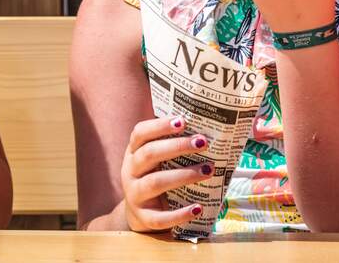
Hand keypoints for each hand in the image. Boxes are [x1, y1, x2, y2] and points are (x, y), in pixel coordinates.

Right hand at [120, 116, 214, 231]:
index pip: (140, 133)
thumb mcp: (158, 161)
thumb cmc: (156, 177)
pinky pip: (161, 218)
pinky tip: (198, 208)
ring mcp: (134, 195)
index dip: (159, 125)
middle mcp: (130, 171)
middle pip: (149, 154)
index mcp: (134, 152)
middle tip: (203, 142)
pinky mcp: (144, 218)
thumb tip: (208, 128)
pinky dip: (180, 214)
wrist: (141, 214)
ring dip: (184, 175)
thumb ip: (174, 146)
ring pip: (155, 182)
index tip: (183, 120)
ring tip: (208, 170)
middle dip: (177, 146)